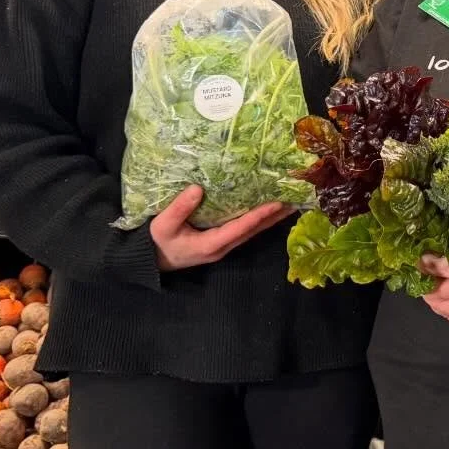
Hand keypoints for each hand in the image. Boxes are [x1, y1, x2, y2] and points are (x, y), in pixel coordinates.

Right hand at [149, 186, 292, 270]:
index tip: (276, 203)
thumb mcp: (162, 226)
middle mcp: (223, 246)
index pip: (240, 228)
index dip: (258, 216)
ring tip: (290, 203)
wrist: (153, 259)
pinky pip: (246, 229)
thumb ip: (178, 209)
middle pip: (254, 231)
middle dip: (274, 217)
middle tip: (295, 201)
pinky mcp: (222, 240)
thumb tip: (197, 189)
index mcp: (210, 244)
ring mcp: (224, 244)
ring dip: (271, 218)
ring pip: (252, 231)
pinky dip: (259, 219)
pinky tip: (269, 208)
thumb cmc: (158, 242)